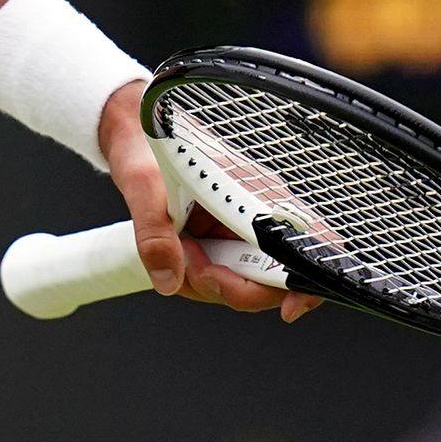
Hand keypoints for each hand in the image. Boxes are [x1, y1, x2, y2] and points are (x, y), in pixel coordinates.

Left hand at [100, 80, 321, 316]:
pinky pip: (220, 274)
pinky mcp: (221, 239)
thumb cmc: (147, 146)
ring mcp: (239, 230)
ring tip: (176, 251)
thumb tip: (168, 280)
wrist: (135, 133)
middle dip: (233, 287)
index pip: (306, 241)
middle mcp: (256, 214)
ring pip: (241, 281)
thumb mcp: (143, 185)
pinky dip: (197, 276)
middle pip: (270, 277)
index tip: (288, 308)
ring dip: (206, 282)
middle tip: (195, 269)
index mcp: (255, 192)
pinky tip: (176, 254)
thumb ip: (154, 232)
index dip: (306, 281)